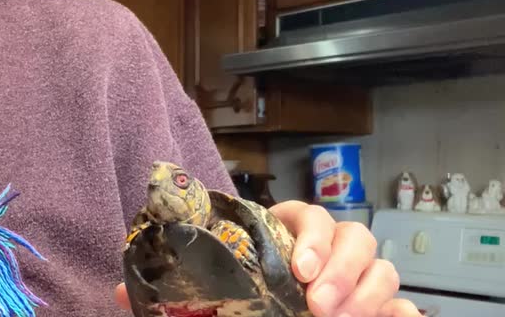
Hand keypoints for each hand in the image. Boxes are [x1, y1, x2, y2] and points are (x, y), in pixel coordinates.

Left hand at [114, 200, 421, 316]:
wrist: (256, 307)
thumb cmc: (237, 291)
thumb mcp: (207, 289)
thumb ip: (175, 287)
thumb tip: (122, 290)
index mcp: (287, 235)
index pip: (311, 215)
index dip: (313, 236)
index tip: (299, 268)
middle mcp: (328, 251)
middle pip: (356, 236)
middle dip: (344, 267)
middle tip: (318, 302)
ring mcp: (355, 279)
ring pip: (382, 267)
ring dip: (368, 291)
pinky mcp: (373, 305)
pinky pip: (400, 303)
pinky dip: (400, 311)